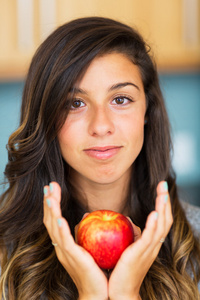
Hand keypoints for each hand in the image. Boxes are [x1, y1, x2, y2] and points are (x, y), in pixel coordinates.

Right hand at [43, 182, 107, 299]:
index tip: (53, 189)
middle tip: (50, 185)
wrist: (99, 292)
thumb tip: (87, 215)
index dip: (52, 204)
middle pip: (50, 220)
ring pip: (54, 227)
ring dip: (51, 211)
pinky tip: (60, 218)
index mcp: (64, 243)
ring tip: (50, 196)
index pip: (55, 219)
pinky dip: (61, 229)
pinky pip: (65, 241)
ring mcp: (64, 252)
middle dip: (49, 201)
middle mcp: (60, 246)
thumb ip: (84, 231)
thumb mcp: (88, 246)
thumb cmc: (96, 269)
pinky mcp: (72, 257)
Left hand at [108, 181, 172, 299]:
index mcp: (151, 243)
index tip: (160, 190)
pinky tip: (154, 213)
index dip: (162, 205)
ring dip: (163, 207)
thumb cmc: (121, 270)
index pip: (161, 220)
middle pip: (165, 219)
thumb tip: (127, 220)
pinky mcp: (141, 254)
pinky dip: (154, 224)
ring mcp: (149, 249)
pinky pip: (150, 237)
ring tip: (162, 193)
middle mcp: (153, 245)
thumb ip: (131, 234)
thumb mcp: (128, 248)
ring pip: (161, 225)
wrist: (120, 292)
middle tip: (163, 184)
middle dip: (165, 201)